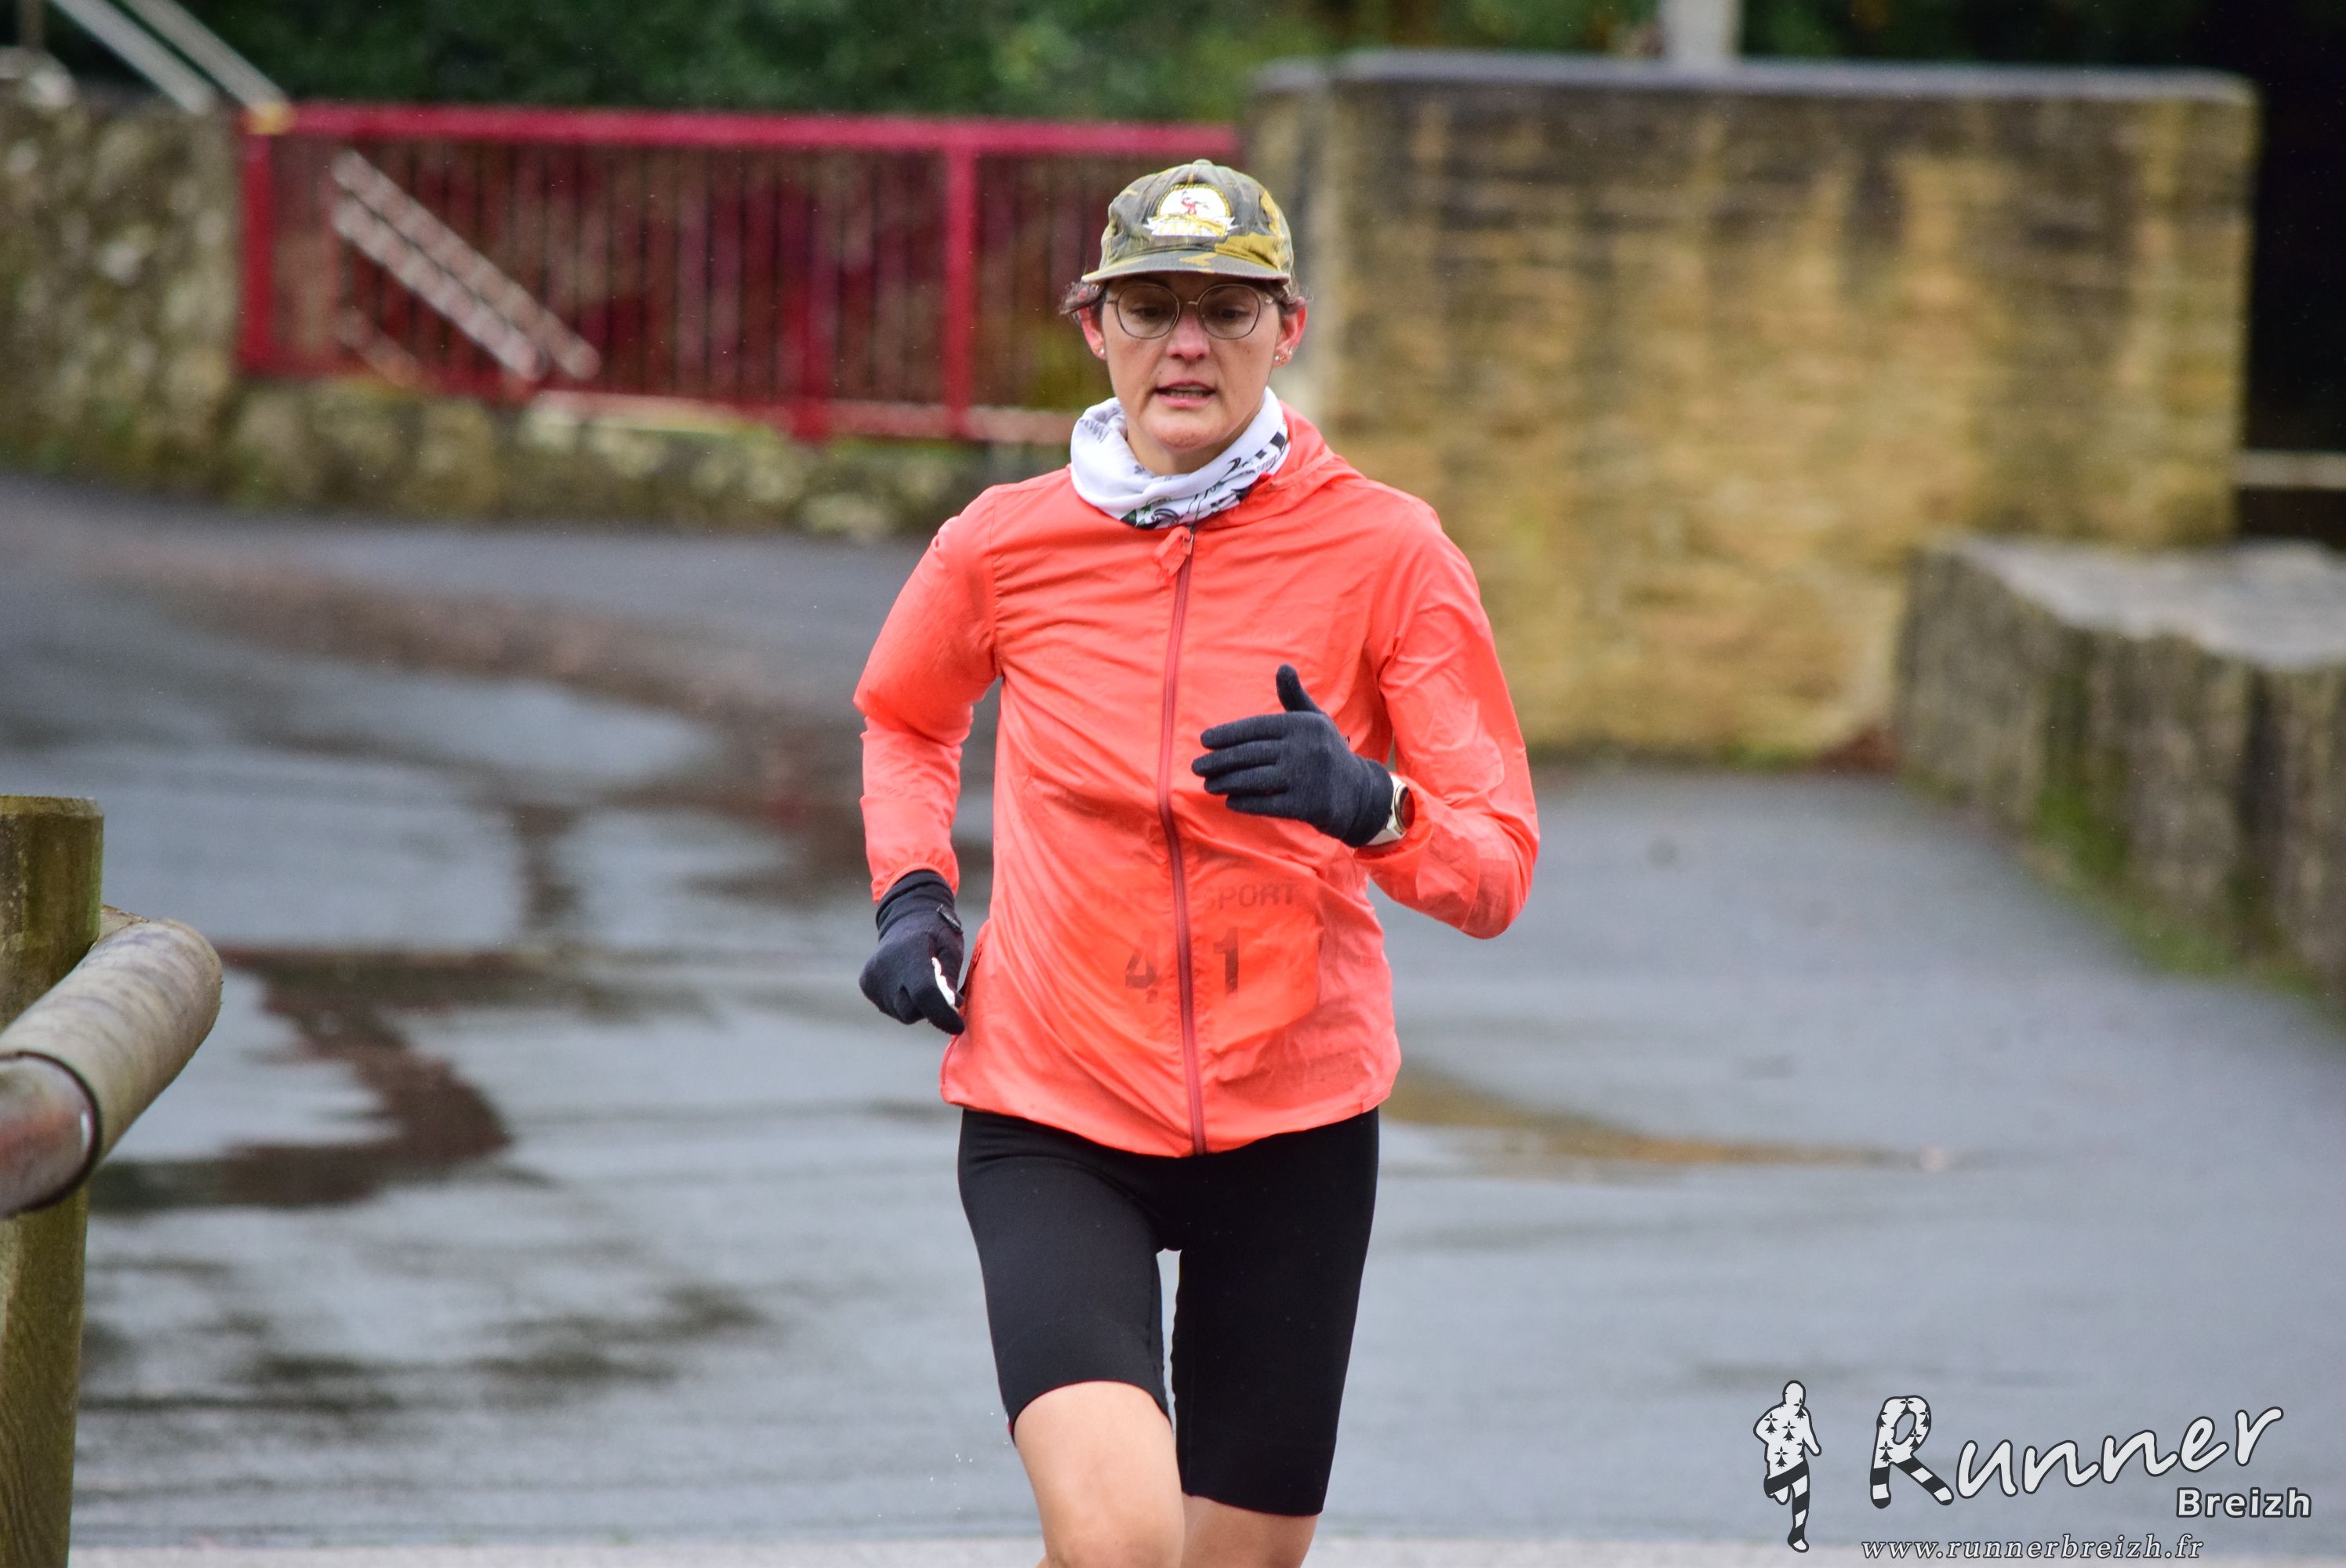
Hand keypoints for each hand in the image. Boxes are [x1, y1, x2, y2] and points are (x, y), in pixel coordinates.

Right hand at [859, 869, 966, 1033]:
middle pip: (910, 1010)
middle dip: (929, 1009)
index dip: (942, 1014)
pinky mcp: (866, 983)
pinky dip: (901, 1002)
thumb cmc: (936, 933)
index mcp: (910, 953)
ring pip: (900, 1012)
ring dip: (915, 1006)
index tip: (957, 1026)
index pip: (924, 994)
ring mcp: (872, 976)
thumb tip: (951, 1008)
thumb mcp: (951, 950)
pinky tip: (906, 982)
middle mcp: (885, 966)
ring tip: (921, 982)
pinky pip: (889, 1007)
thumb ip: (949, 979)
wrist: (907, 917)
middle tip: (939, 992)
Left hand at [1193, 664, 1393, 846]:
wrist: (1359, 794)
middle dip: (1219, 760)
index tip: (1204, 740)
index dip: (1228, 733)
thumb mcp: (1315, 721)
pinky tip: (1230, 801)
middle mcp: (1305, 749)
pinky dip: (1245, 803)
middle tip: (1196, 766)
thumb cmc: (1327, 752)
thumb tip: (1282, 667)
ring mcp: (1306, 778)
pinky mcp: (1307, 805)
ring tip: (1207, 784)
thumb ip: (1294, 697)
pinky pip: (1267, 804)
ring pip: (1254, 779)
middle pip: (1251, 754)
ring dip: (1226, 782)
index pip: (1256, 727)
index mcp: (1303, 724)